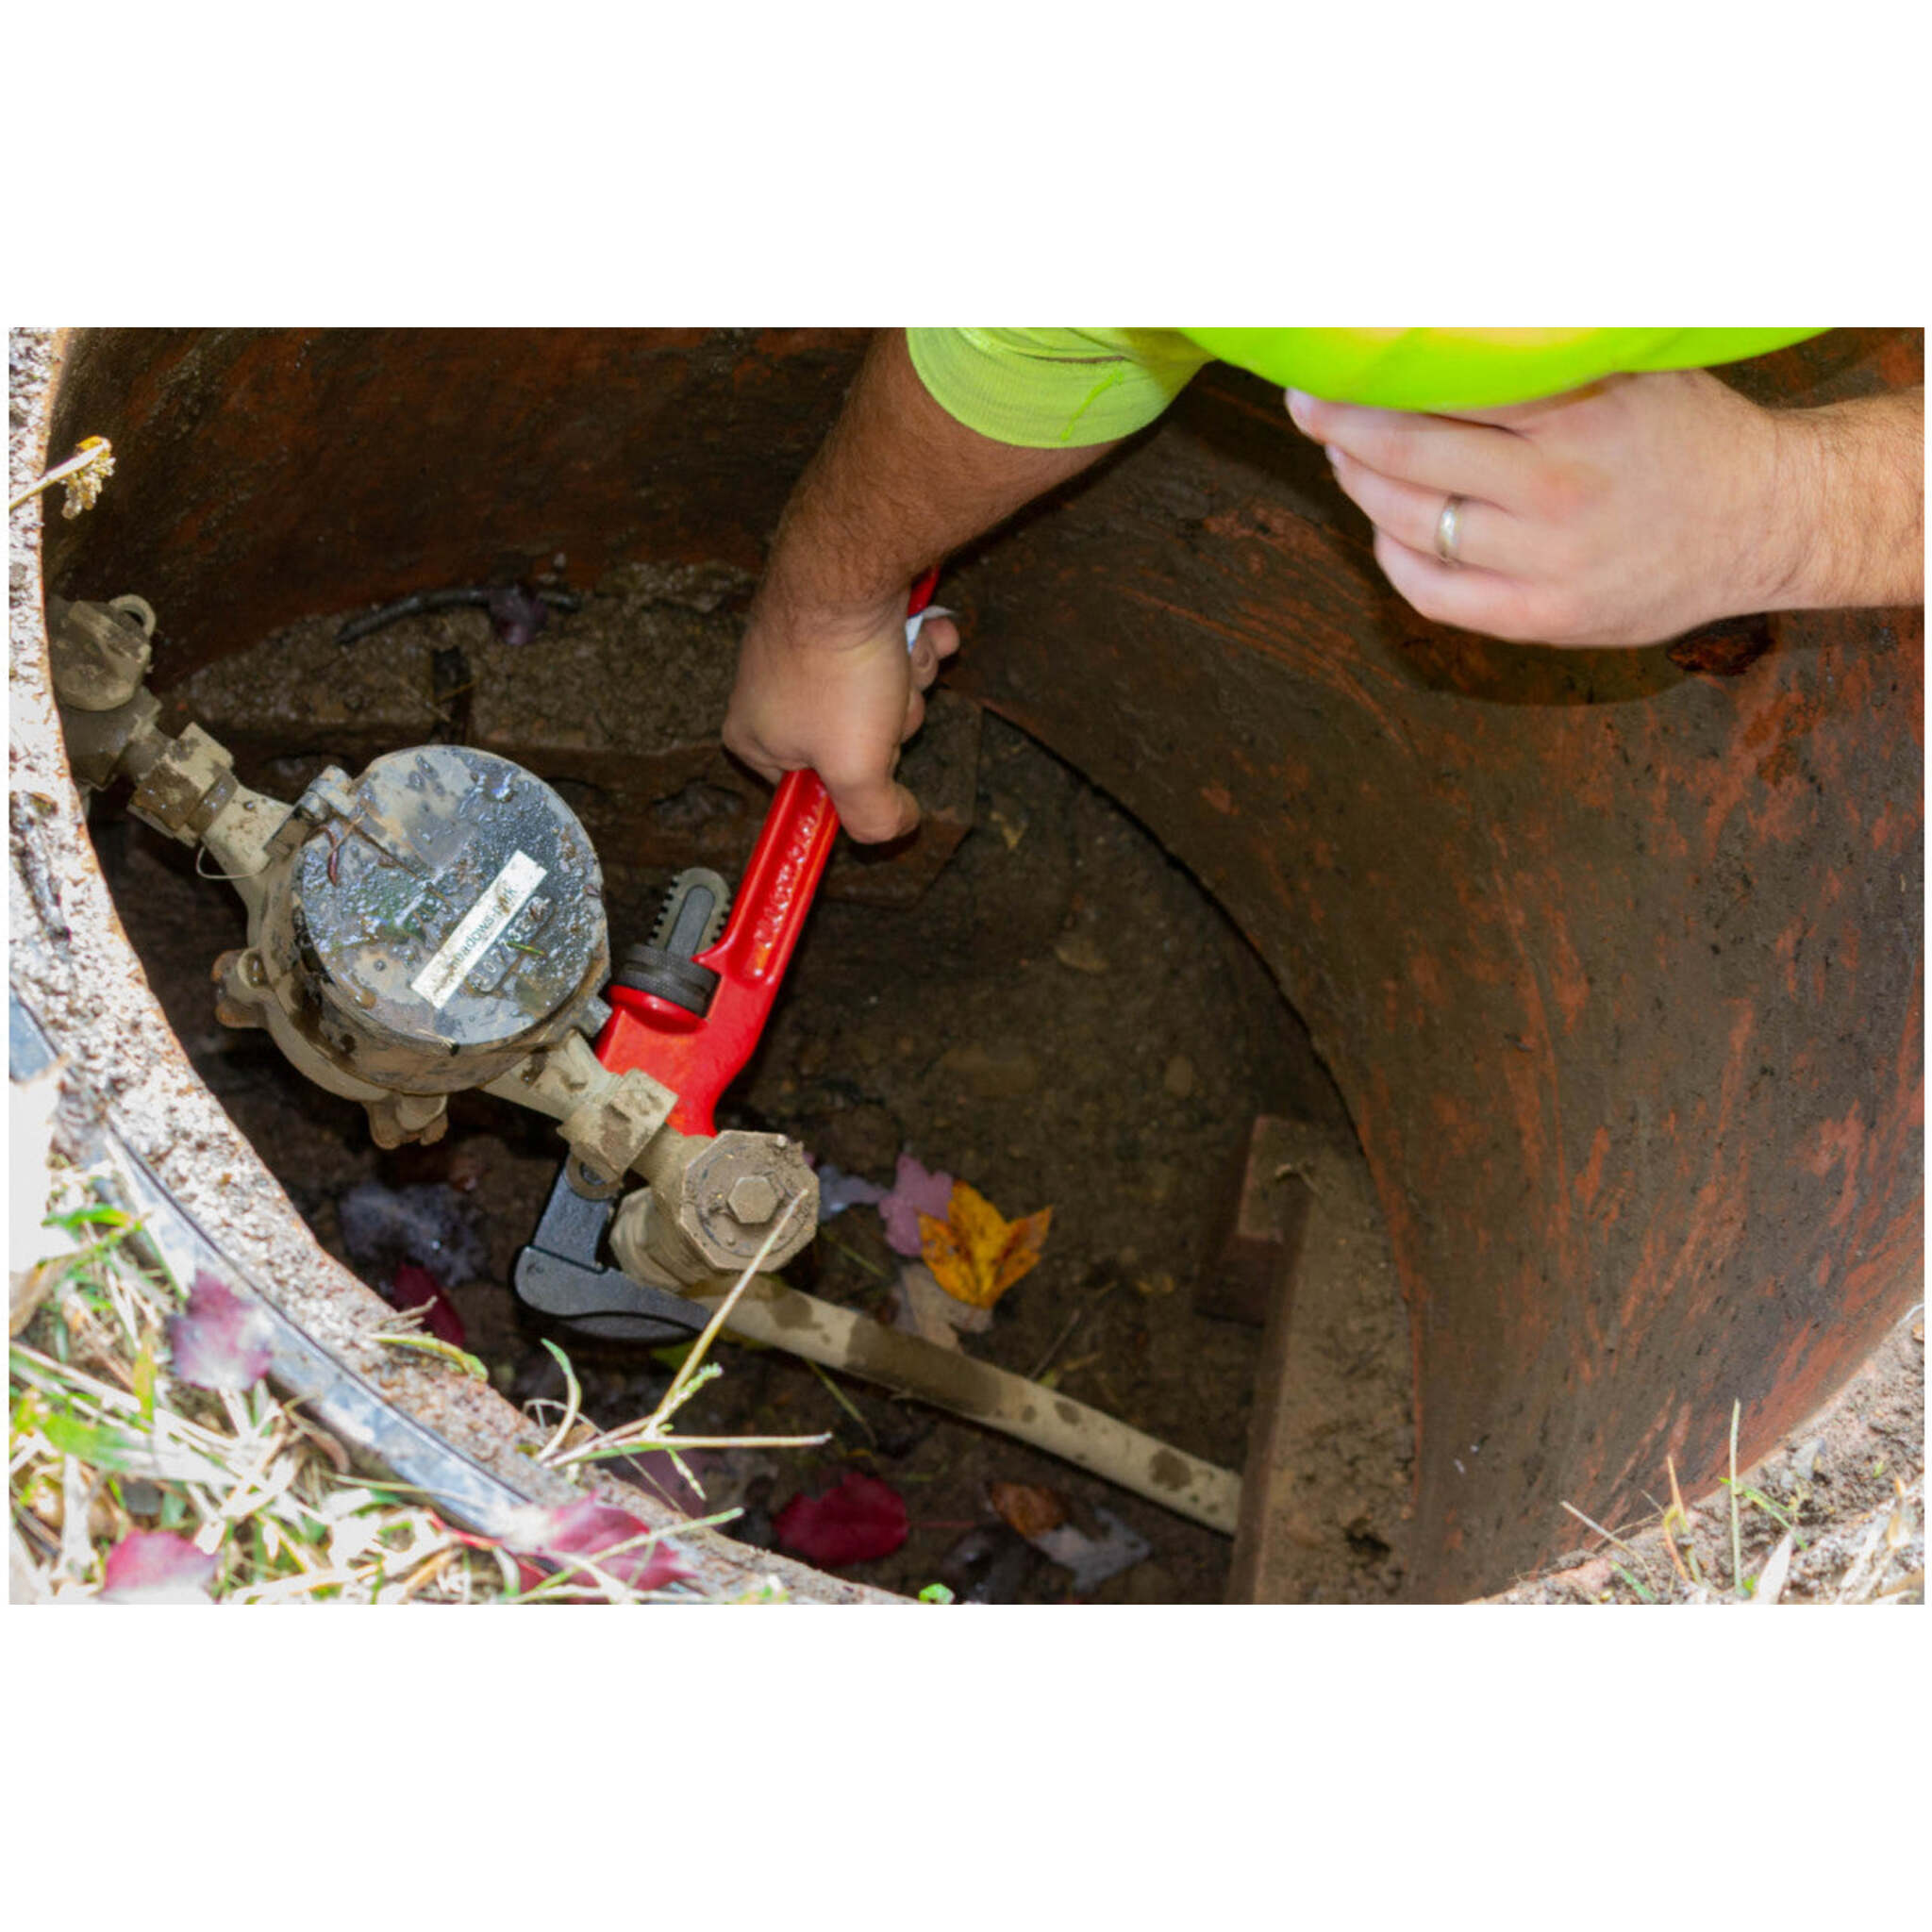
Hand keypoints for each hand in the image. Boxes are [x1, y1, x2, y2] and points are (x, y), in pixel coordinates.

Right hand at [723, 585, 959, 842]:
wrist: (850, 565)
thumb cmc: (838, 670)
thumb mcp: (856, 771)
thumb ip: (874, 818)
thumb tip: (896, 824)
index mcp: (756, 738)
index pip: (813, 791)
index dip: (856, 779)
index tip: (870, 759)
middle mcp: (773, 694)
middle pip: (859, 740)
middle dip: (892, 720)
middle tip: (884, 699)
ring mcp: (806, 651)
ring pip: (884, 693)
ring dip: (909, 677)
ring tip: (900, 654)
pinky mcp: (839, 614)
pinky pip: (892, 648)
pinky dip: (915, 640)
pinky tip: (919, 626)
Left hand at [1286, 371, 1797, 647]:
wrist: (1766, 521)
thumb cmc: (1684, 432)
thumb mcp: (1631, 365)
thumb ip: (1547, 346)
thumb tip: (1447, 309)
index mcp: (1579, 415)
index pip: (1443, 388)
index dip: (1373, 376)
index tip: (1330, 357)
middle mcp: (1557, 492)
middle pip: (1408, 455)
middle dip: (1343, 426)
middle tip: (1309, 402)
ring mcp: (1547, 565)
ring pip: (1410, 523)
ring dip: (1360, 487)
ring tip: (1343, 455)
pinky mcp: (1541, 620)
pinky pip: (1431, 591)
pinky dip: (1393, 554)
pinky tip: (1384, 524)